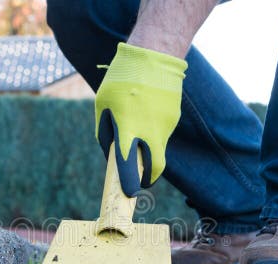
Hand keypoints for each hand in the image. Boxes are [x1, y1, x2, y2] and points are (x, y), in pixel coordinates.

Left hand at [95, 42, 186, 196]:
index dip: (130, 182)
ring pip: (158, 147)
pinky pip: (161, 131)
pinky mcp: (173, 118)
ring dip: (148, 146)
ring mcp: (165, 125)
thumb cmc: (121, 80)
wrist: (153, 56)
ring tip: (137, 120)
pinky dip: (153, 128)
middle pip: (156, 167)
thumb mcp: (103, 104)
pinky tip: (147, 109)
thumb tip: (111, 153)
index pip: (130, 165)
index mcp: (128, 128)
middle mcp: (150, 130)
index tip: (130, 192)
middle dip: (149, 178)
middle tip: (142, 179)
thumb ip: (105, 132)